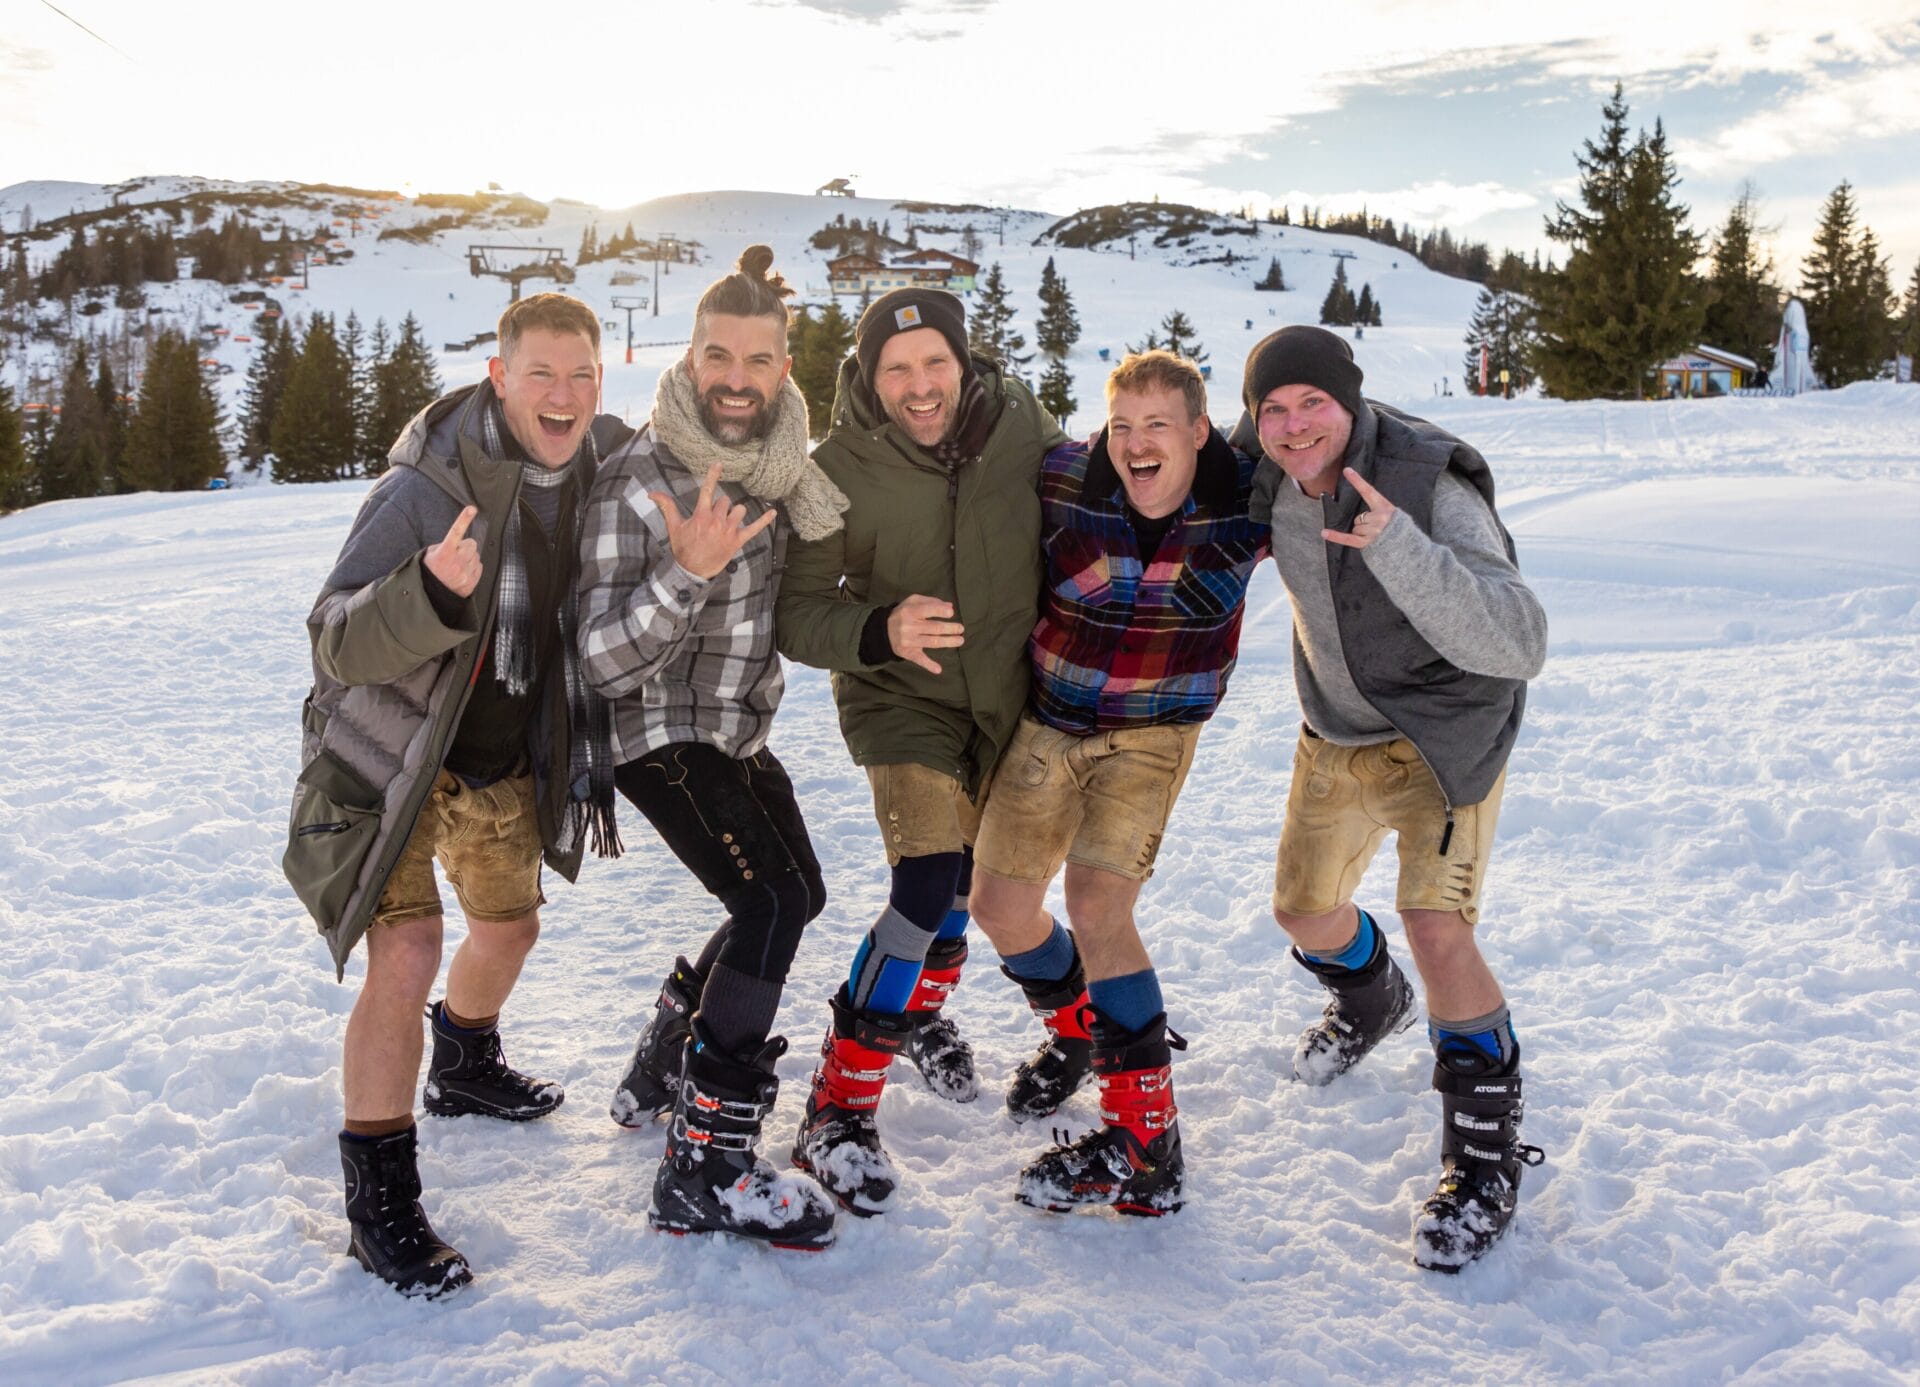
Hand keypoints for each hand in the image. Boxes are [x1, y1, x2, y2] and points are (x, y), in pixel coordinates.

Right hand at [425, 506, 481, 596]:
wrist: (431, 594)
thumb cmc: (430, 570)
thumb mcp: (431, 554)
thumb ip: (445, 545)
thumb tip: (459, 542)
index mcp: (444, 552)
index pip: (455, 532)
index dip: (464, 519)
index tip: (472, 508)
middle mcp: (456, 562)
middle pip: (472, 544)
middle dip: (465, 546)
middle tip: (456, 553)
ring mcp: (465, 573)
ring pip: (476, 556)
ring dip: (469, 557)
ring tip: (457, 565)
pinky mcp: (471, 582)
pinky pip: (479, 567)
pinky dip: (473, 567)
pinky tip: (462, 572)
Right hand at [649, 462, 776, 580]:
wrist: (692, 571)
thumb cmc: (683, 548)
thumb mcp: (673, 526)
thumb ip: (667, 506)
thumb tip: (652, 492)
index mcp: (701, 515)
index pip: (708, 490)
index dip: (713, 475)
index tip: (719, 463)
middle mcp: (716, 521)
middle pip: (725, 501)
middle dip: (720, 506)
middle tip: (713, 519)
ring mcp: (728, 531)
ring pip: (739, 510)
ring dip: (734, 513)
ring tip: (726, 522)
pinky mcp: (738, 541)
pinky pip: (754, 528)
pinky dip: (764, 521)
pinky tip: (774, 513)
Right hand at [888, 593, 964, 674]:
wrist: (883, 630)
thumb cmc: (903, 613)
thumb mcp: (912, 602)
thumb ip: (931, 601)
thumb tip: (949, 606)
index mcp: (910, 611)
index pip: (927, 610)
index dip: (940, 611)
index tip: (951, 613)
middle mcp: (908, 626)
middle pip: (933, 628)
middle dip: (949, 628)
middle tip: (961, 629)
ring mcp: (908, 641)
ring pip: (931, 642)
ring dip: (948, 642)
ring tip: (960, 640)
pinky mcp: (907, 652)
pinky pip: (919, 659)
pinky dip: (928, 665)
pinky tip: (938, 669)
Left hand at [1321, 468, 1396, 548]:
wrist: (1406, 546)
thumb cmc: (1396, 529)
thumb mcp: (1391, 514)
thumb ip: (1376, 510)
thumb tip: (1359, 516)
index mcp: (1384, 507)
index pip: (1368, 491)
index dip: (1357, 480)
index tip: (1347, 470)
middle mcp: (1379, 518)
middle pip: (1359, 517)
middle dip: (1364, 523)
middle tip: (1377, 528)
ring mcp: (1373, 531)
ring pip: (1355, 528)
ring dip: (1361, 532)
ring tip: (1375, 536)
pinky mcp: (1367, 543)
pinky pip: (1348, 538)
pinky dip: (1336, 536)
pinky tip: (1324, 533)